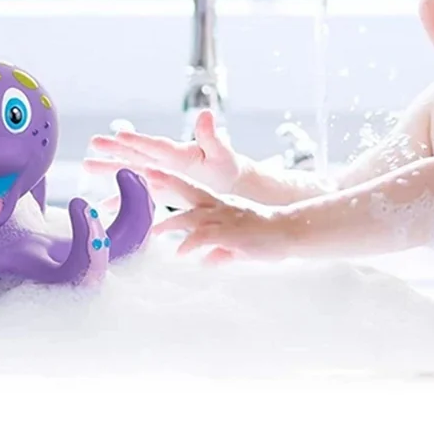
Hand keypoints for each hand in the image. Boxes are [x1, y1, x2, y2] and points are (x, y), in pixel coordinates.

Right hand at [84, 110, 244, 200]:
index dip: (139, 141)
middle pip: (136, 153)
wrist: (228, 181)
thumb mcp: (221, 152)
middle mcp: (164, 160)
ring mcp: (158, 173)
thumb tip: (206, 114)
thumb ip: (211, 136)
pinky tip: (103, 203)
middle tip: (93, 141)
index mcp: (178, 152)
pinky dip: (120, 198)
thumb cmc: (225, 165)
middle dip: (115, 148)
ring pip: (130, 170)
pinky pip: (135, 193)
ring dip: (110, 168)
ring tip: (86, 164)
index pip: (155, 145)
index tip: (120, 135)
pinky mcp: (158, 188)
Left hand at [149, 169, 291, 262]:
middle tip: (144, 174)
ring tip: (153, 231)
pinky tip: (180, 252)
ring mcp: (225, 218)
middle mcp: (220, 206)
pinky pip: (205, 236)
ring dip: (171, 221)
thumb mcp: (238, 243)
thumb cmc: (266, 235)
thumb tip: (208, 260)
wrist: (289, 231)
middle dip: (166, 181)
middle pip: (188, 190)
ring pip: (192, 215)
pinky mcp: (230, 232)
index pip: (191, 188)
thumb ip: (221, 250)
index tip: (151, 172)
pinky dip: (191, 244)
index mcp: (220, 204)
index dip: (171, 179)